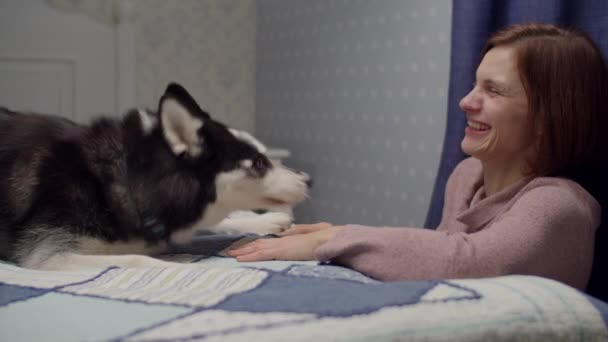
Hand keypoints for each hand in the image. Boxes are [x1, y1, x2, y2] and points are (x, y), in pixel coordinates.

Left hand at [226, 225, 340, 261]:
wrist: (332, 238)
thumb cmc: (327, 237)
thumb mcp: (313, 232)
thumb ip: (299, 231)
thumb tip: (287, 232)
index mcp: (289, 238)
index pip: (268, 241)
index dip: (255, 244)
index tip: (244, 247)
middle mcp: (282, 240)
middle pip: (258, 243)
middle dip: (243, 247)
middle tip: (229, 251)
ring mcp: (281, 245)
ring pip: (256, 248)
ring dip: (242, 251)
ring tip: (228, 255)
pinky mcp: (282, 251)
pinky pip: (261, 254)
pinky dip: (249, 256)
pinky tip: (239, 259)